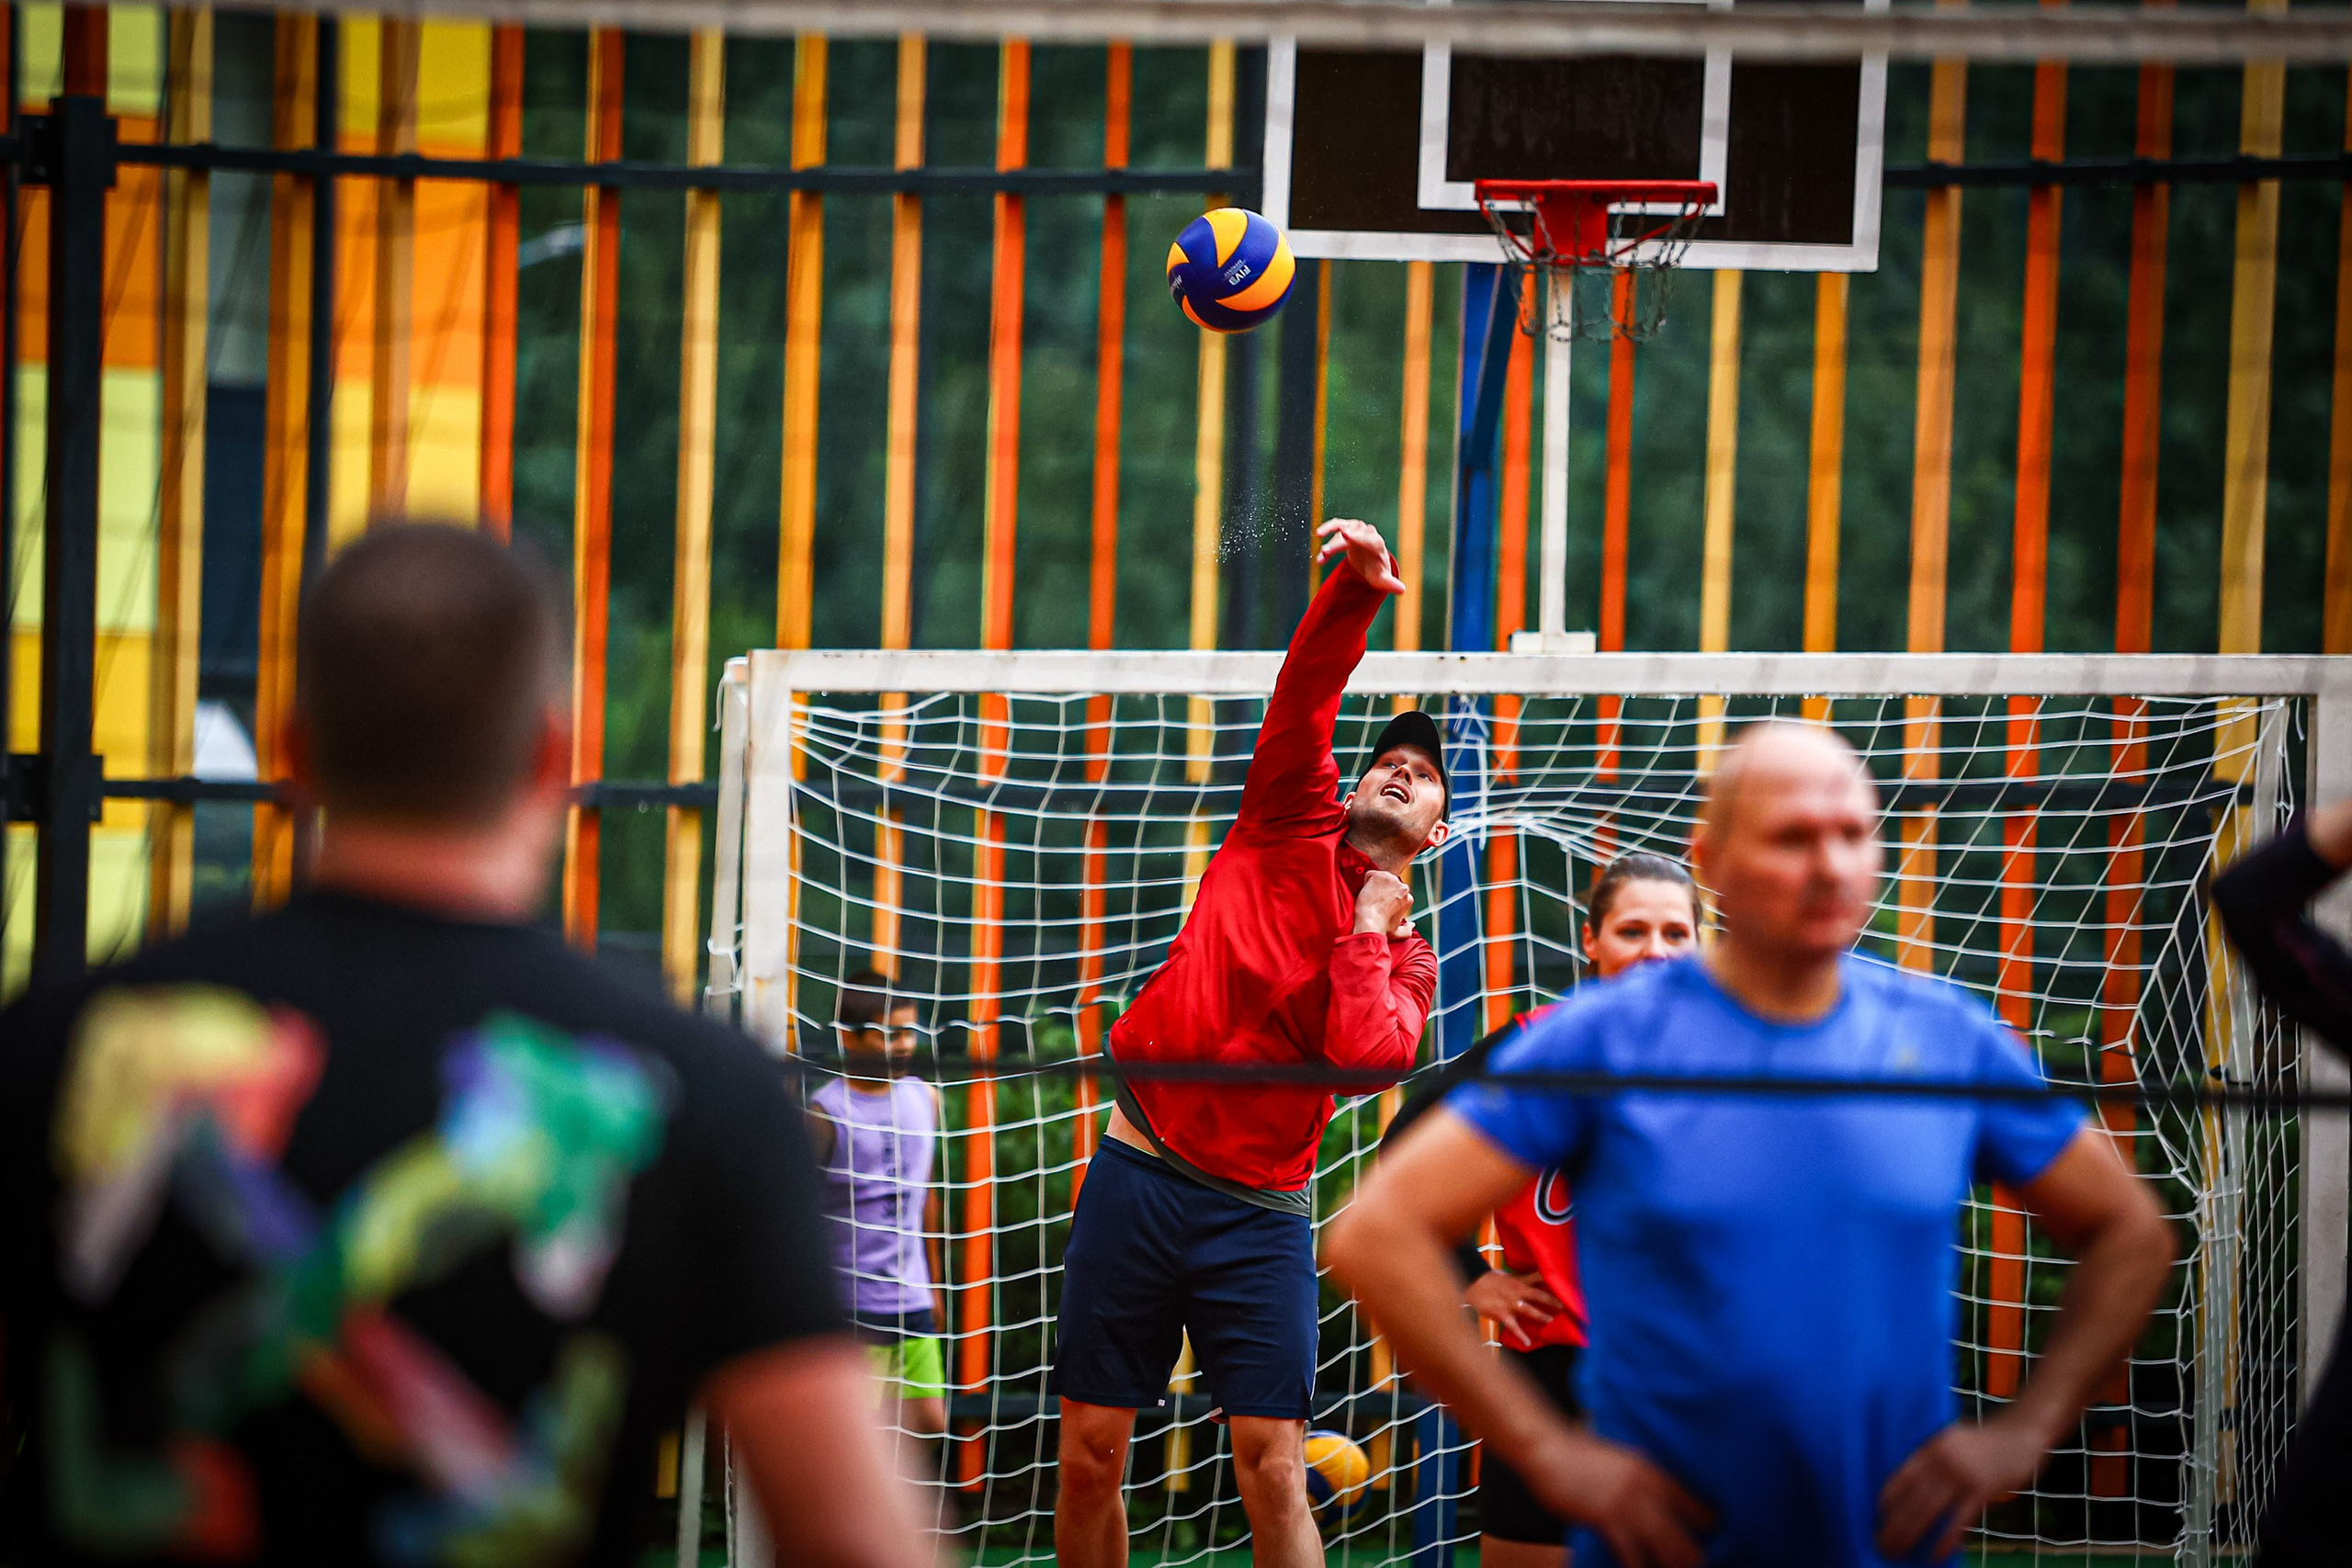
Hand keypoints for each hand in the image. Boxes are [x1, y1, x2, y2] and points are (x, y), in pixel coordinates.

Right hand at [1317, 517, 1407, 594]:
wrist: (1370, 560)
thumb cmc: (1376, 570)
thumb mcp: (1382, 579)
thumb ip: (1390, 584)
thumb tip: (1402, 590)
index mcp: (1376, 544)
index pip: (1368, 538)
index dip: (1357, 536)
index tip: (1346, 535)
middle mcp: (1366, 533)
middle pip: (1351, 534)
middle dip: (1337, 542)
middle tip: (1325, 551)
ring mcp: (1356, 529)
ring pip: (1341, 527)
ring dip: (1329, 536)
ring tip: (1321, 552)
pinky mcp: (1346, 528)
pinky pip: (1335, 527)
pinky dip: (1326, 534)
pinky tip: (1319, 548)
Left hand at [1354, 870, 1412, 936]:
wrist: (1369, 921)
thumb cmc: (1381, 928)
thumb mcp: (1398, 932)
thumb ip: (1408, 929)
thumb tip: (1412, 925)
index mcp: (1408, 899)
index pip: (1398, 893)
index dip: (1388, 899)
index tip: (1382, 905)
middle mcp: (1402, 887)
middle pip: (1391, 884)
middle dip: (1384, 890)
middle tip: (1375, 901)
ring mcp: (1390, 879)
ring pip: (1382, 878)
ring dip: (1376, 885)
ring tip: (1370, 897)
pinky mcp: (1378, 875)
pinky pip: (1370, 875)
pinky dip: (1366, 881)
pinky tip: (1365, 892)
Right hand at [1463, 1269, 1564, 1349]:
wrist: (1473, 1285)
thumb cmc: (1492, 1280)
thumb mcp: (1509, 1277)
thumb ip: (1525, 1279)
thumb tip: (1540, 1277)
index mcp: (1519, 1283)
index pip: (1538, 1280)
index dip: (1550, 1282)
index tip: (1563, 1287)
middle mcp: (1517, 1292)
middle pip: (1537, 1295)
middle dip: (1551, 1301)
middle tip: (1563, 1307)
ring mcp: (1510, 1304)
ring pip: (1529, 1310)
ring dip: (1541, 1315)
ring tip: (1550, 1320)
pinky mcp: (1502, 1314)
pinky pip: (1513, 1326)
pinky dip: (1521, 1335)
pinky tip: (1527, 1343)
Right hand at [1516, 1423, 1712, 1567]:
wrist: (1547, 1449)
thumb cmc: (1577, 1452)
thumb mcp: (1618, 1457)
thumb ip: (1638, 1476)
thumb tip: (1651, 1493)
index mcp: (1651, 1471)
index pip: (1692, 1503)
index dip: (1705, 1523)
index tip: (1713, 1537)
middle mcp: (1646, 1489)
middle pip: (1684, 1533)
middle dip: (1693, 1556)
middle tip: (1697, 1565)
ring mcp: (1628, 1505)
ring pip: (1664, 1548)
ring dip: (1672, 1565)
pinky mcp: (1607, 1519)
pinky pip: (1632, 1555)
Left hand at [1876, 1417, 2049, 1561]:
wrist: (2022, 1433)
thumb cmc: (1986, 1440)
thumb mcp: (1952, 1440)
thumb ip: (1934, 1458)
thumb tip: (1913, 1486)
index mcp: (1932, 1447)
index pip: (1902, 1475)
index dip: (1889, 1497)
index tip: (1877, 1515)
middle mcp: (1943, 1460)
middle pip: (1912, 1497)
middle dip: (1894, 1524)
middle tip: (1883, 1543)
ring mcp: (1963, 1475)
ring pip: (1929, 1510)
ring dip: (1911, 1534)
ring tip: (1899, 1552)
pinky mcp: (1983, 1491)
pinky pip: (1959, 1520)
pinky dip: (1946, 1540)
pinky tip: (1936, 1555)